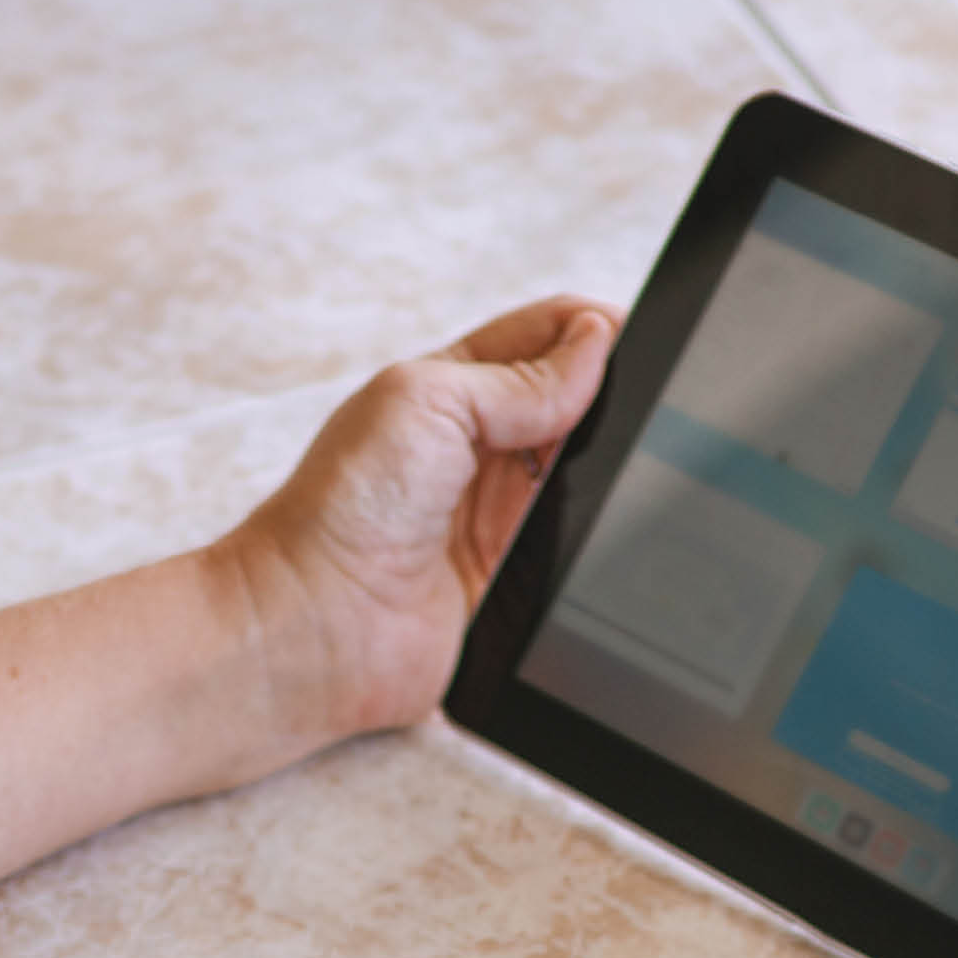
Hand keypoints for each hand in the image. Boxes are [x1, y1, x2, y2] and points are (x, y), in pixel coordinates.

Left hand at [215, 297, 618, 753]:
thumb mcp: (431, 402)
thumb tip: (594, 345)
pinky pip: (573, 540)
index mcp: (448, 386)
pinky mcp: (509, 574)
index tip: (642, 336)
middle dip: (610, 398)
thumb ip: (518, 378)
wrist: (313, 626)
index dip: (593, 331)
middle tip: (643, 405)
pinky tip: (603, 523)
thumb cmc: (341, 511)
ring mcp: (492, 512)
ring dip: (605, 467)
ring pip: (583, 471)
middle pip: (573, 403)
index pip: (542, 337)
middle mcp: (472, 446)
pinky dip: (593, 530)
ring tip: (619, 465)